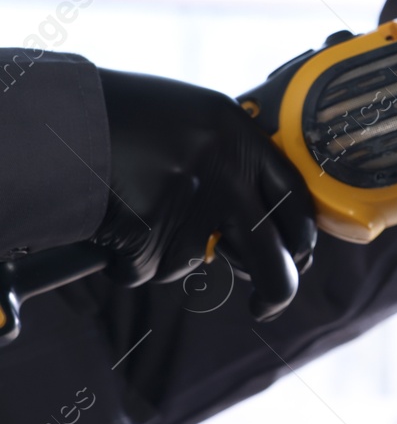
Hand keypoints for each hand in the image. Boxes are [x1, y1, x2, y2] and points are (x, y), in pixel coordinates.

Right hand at [90, 69, 316, 319]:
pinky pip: (148, 269)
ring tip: (137, 205)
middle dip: (276, 291)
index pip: (296, 202)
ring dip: (165, 251)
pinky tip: (116, 219)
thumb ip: (233, 163)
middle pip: (270, 256)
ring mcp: (190, 208)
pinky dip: (129, 257)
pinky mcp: (151, 234)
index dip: (301, 239)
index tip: (299, 256)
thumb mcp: (200, 121)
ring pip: (193, 263)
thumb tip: (260, 222)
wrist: (67, 119)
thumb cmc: (130, 117)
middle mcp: (226, 175)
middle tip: (267, 306)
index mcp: (242, 140)